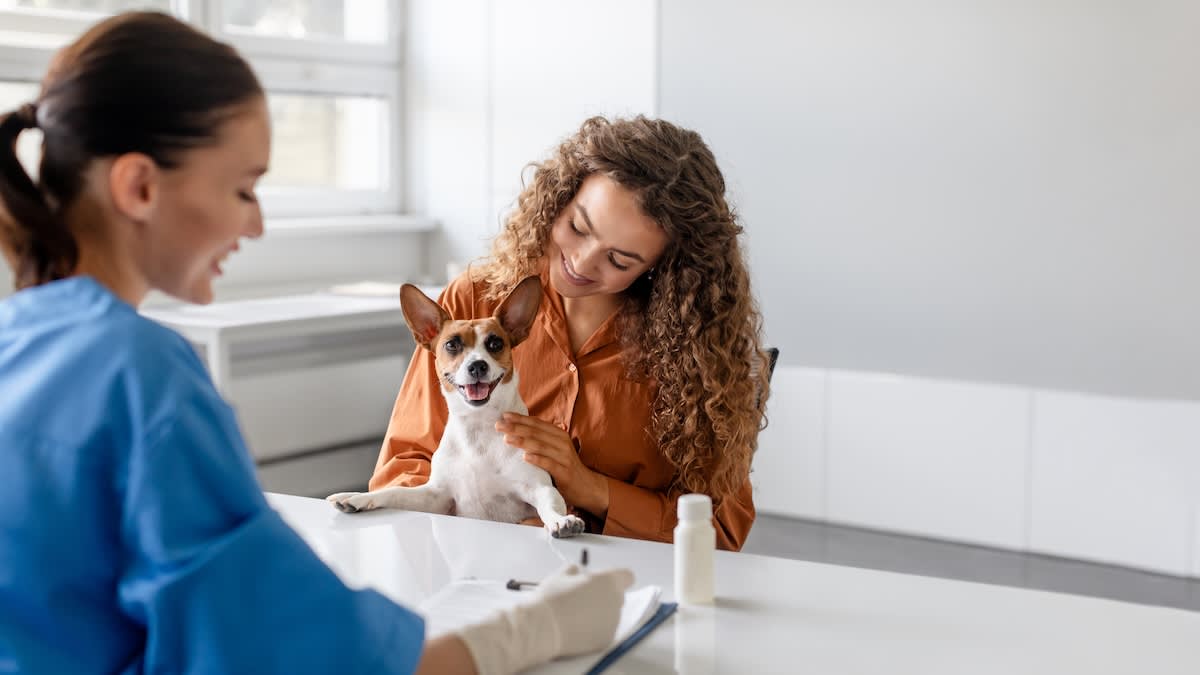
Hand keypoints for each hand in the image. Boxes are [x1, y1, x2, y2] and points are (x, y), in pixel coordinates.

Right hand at [455, 564, 633, 674]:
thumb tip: (578, 569)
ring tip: (571, 617)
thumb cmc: (546, 600)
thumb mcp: (560, 577)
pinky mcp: (604, 640)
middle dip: (602, 599)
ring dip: (596, 615)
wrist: (537, 628)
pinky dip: (591, 631)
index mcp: (606, 581)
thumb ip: (574, 572)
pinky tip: (573, 630)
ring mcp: (610, 622)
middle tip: (580, 603)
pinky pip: (601, 632)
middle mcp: (613, 600)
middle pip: (615, 597)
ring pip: (608, 615)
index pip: (627, 576)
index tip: (611, 583)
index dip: (618, 580)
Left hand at [496, 413, 609, 516]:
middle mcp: (562, 442)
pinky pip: (549, 464)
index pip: (537, 423)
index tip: (504, 415)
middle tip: (499, 425)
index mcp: (558, 434)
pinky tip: (525, 457)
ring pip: (541, 445)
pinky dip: (537, 459)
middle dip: (516, 427)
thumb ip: (540, 439)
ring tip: (507, 438)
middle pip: (536, 432)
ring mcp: (564, 457)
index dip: (520, 418)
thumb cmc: (564, 466)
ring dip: (523, 441)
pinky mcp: (565, 472)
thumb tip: (515, 430)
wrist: (586, 486)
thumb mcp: (554, 449)